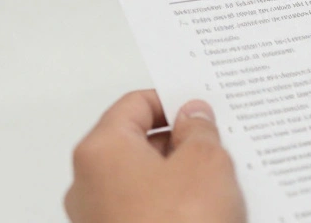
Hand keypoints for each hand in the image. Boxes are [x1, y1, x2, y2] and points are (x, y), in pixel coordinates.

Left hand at [66, 91, 246, 222]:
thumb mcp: (206, 163)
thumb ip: (199, 130)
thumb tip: (194, 115)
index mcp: (101, 150)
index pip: (135, 104)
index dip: (172, 100)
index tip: (202, 106)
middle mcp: (88, 184)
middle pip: (138, 144)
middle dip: (180, 143)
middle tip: (218, 144)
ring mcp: (99, 220)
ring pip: (145, 182)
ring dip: (181, 179)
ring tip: (221, 184)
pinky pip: (147, 213)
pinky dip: (175, 208)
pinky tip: (207, 215)